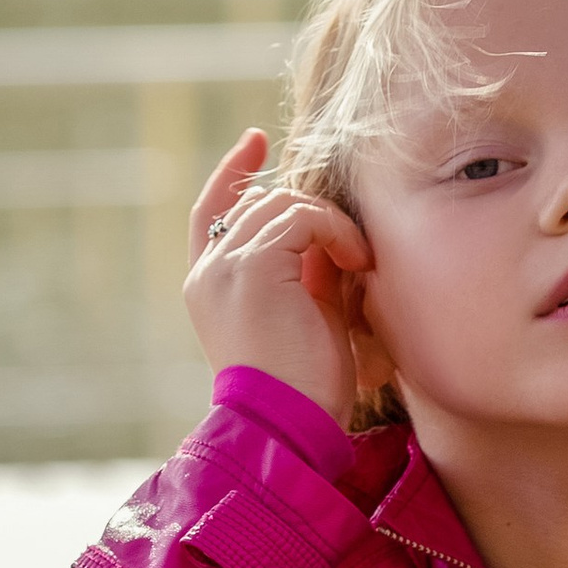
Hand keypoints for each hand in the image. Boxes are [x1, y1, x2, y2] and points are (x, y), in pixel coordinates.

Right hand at [184, 131, 374, 426]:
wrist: (287, 427)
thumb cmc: (304, 392)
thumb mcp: (301, 319)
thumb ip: (303, 272)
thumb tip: (329, 233)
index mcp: (209, 287)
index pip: (212, 211)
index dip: (233, 172)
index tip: (257, 140)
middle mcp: (208, 271)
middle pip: (262, 202)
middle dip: (313, 213)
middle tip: (353, 249)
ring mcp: (225, 265)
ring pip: (285, 203)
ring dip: (331, 224)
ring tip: (358, 263)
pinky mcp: (252, 266)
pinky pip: (303, 216)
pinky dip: (337, 231)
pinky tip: (356, 262)